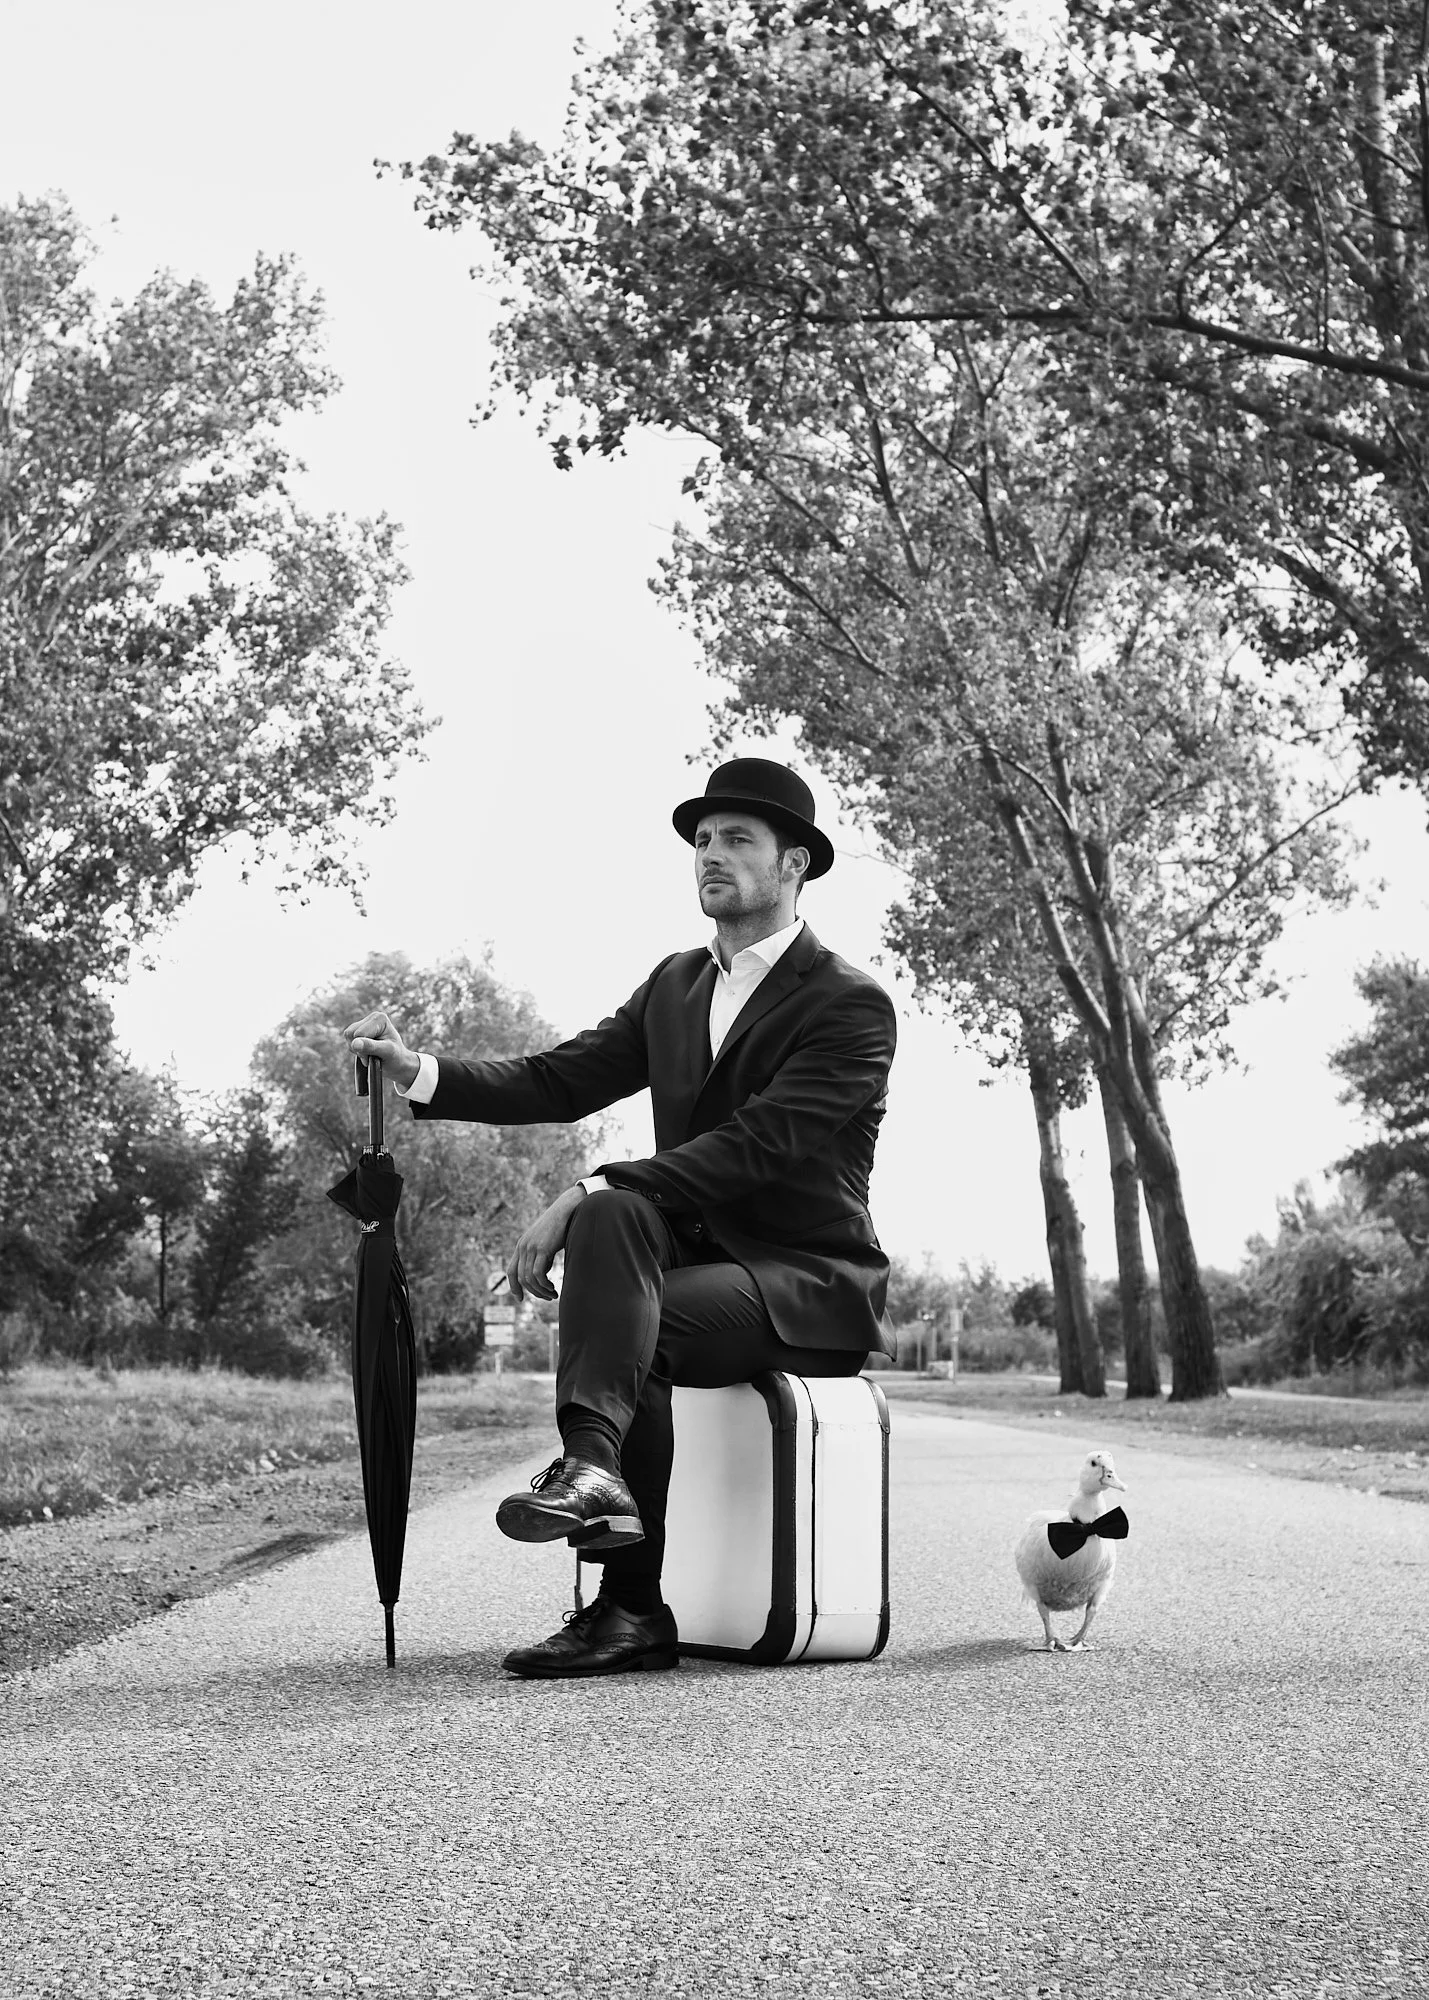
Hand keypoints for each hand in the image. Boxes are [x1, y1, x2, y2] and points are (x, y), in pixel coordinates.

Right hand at [343, 1008, 419, 1093]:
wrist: (397, 1062)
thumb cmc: (395, 1056)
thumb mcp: (386, 1052)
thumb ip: (370, 1047)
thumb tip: (354, 1043)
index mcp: (379, 1018)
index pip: (359, 1034)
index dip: (363, 1048)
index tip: (376, 1055)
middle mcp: (371, 1017)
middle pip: (350, 1034)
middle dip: (359, 1049)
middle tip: (373, 1055)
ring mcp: (364, 1023)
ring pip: (347, 1037)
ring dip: (357, 1050)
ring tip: (371, 1053)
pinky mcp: (359, 1030)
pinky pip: (348, 1040)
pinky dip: (356, 1049)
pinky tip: (367, 1051)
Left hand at [507, 1185, 585, 1302]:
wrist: (568, 1210)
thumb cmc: (561, 1227)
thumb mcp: (547, 1244)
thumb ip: (542, 1258)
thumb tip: (541, 1276)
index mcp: (522, 1245)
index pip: (511, 1271)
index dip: (513, 1287)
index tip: (520, 1299)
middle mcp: (523, 1246)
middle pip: (521, 1278)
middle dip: (534, 1292)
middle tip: (548, 1297)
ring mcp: (531, 1247)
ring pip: (529, 1278)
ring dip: (541, 1291)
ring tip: (553, 1294)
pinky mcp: (542, 1248)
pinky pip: (538, 1274)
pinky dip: (544, 1285)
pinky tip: (553, 1287)